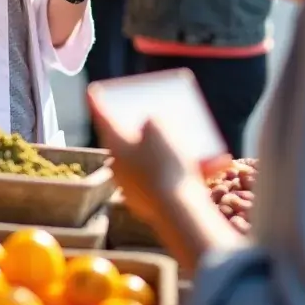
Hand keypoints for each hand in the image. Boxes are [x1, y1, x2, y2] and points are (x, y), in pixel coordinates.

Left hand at [88, 89, 228, 266]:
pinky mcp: (148, 204)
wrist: (178, 212)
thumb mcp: (160, 127)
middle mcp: (118, 165)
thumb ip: (153, 121)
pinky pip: (165, 182)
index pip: (102, 115)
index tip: (92, 91)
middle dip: (143, 130)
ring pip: (150, 162)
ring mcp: (131, 187)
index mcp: (114, 143)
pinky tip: (211, 164)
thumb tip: (151, 127)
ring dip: (171, 153)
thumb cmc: (165, 163)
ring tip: (193, 142)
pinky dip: (183, 173)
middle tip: (153, 118)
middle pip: (127, 141)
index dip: (98, 101)